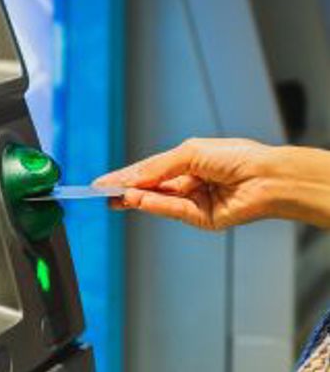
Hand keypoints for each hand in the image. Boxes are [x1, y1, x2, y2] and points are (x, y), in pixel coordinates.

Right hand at [93, 138, 329, 230]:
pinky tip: (138, 200)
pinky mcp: (200, 218)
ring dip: (137, 198)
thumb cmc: (238, 157)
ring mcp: (193, 201)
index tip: (103, 183)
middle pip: (150, 188)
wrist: (267, 177)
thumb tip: (132, 179)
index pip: (149, 171)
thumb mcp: (190, 153)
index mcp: (187, 162)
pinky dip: (155, 205)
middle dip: (126, 190)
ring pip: (158, 200)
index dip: (126, 176)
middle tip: (103, 194)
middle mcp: (189, 182)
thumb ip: (158, 167)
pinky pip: (172, 211)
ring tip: (117, 197)